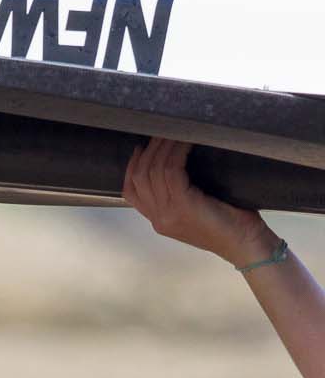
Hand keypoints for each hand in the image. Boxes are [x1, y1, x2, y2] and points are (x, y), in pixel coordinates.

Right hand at [122, 137, 275, 265]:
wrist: (247, 245)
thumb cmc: (231, 226)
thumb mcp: (196, 213)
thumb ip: (180, 198)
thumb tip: (176, 166)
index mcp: (159, 221)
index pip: (130, 192)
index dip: (132, 166)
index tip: (140, 148)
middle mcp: (159, 218)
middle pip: (140, 177)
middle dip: (148, 151)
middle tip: (160, 133)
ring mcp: (169, 213)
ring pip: (153, 171)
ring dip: (163, 147)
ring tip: (174, 133)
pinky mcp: (184, 204)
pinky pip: (172, 171)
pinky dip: (177, 152)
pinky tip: (186, 142)